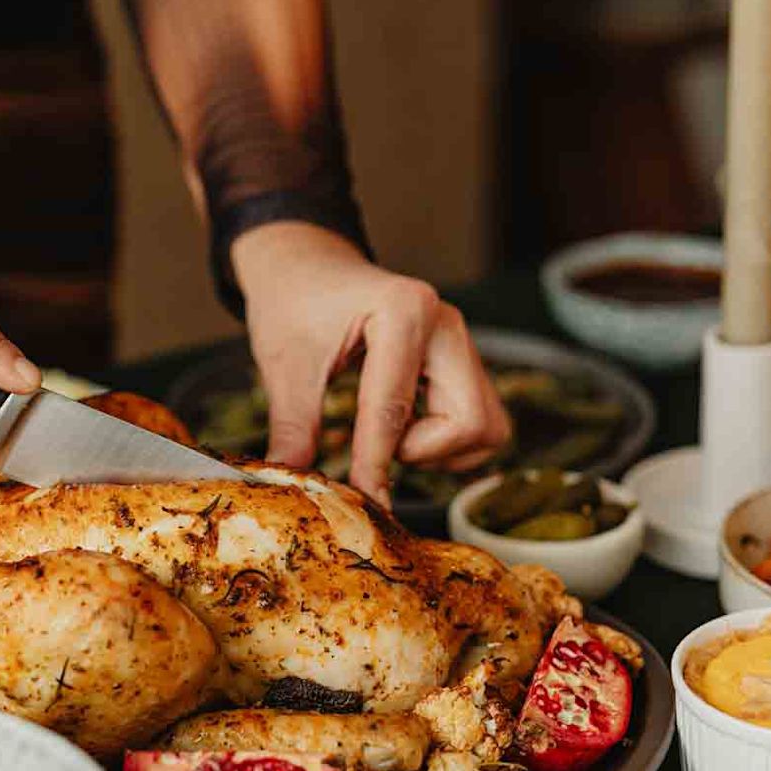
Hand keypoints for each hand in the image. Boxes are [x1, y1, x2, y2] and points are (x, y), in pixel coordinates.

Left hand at [233, 222, 510, 504]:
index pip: (395, 409)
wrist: (306, 267)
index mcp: (404, 310)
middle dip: (422, 450)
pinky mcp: (464, 361)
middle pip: (470, 423)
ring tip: (389, 430)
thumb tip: (288, 485)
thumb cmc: (293, 304)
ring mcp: (461, 342)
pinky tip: (404, 424)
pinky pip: (480, 422)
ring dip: (438, 448)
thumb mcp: (284, 366)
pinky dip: (446, 440)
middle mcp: (446, 324)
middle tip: (374, 442)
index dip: (375, 464)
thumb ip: (292, 428)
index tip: (363, 503)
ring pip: (485, 428)